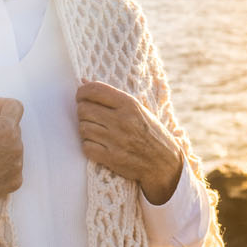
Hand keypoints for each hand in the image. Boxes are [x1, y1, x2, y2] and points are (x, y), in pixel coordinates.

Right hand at [0, 87, 23, 227]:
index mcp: (5, 131)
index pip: (16, 106)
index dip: (2, 104)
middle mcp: (18, 148)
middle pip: (14, 127)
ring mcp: (19, 167)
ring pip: (14, 146)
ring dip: (1, 145)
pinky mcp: (16, 182)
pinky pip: (14, 164)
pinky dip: (3, 162)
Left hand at [76, 80, 182, 203]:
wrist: (165, 164)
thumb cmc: (150, 133)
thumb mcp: (137, 110)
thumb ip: (110, 96)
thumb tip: (83, 81)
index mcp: (130, 104)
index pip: (94, 90)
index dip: (82, 92)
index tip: (82, 97)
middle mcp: (123, 120)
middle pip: (83, 109)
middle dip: (83, 112)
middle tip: (91, 117)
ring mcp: (117, 140)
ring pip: (83, 128)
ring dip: (86, 130)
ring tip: (97, 132)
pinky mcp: (113, 158)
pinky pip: (86, 147)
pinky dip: (89, 146)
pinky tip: (99, 145)